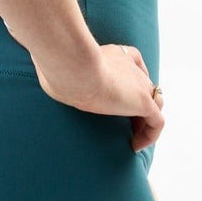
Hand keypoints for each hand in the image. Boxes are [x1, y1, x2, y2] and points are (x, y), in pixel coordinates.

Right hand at [33, 43, 164, 150]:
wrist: (73, 66)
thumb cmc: (61, 65)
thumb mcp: (60, 65)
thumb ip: (59, 69)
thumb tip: (44, 76)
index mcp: (117, 54)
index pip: (134, 68)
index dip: (130, 87)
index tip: (118, 103)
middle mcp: (132, 67)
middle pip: (146, 88)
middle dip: (139, 106)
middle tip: (126, 126)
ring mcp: (140, 84)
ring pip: (155, 104)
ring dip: (145, 122)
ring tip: (131, 138)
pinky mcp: (143, 102)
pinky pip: (157, 123)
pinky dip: (149, 136)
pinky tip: (134, 146)